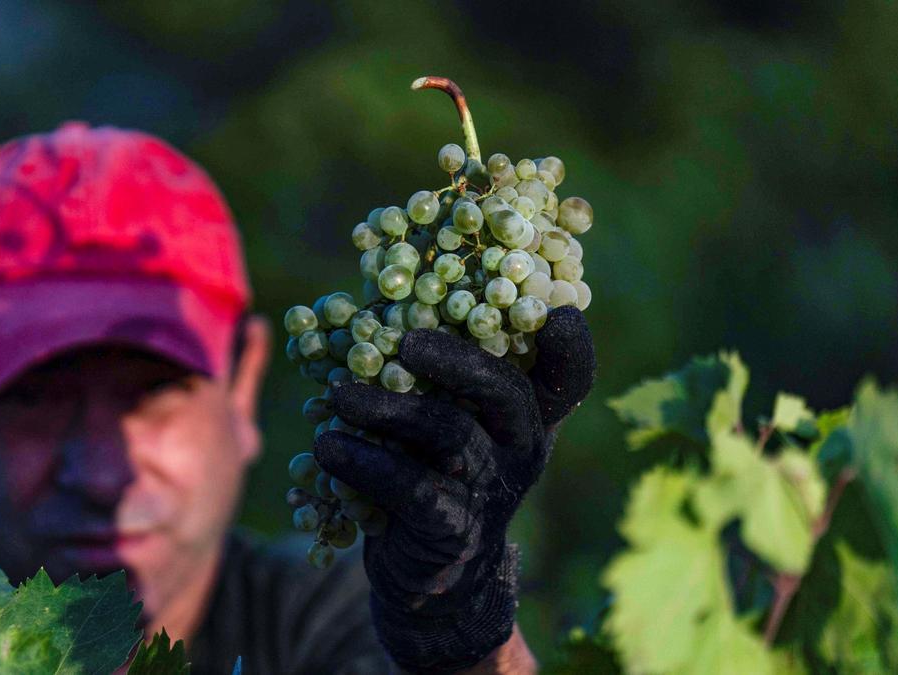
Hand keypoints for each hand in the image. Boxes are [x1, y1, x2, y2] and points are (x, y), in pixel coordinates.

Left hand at [313, 307, 595, 673]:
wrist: (432, 575)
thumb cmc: (432, 471)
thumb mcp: (446, 422)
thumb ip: (432, 374)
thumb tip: (371, 306)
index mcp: (526, 416)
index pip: (568, 379)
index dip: (570, 349)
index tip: (559, 315)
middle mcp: (519, 451)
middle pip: (506, 394)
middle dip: (457, 360)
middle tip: (404, 341)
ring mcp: (488, 492)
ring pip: (447, 433)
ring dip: (385, 406)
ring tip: (338, 393)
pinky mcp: (449, 530)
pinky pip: (406, 486)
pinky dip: (361, 461)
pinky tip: (326, 446)